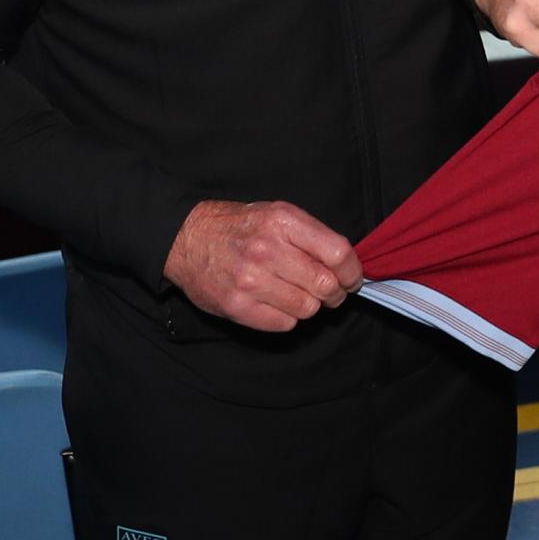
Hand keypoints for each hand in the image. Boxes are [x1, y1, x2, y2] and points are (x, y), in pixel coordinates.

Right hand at [163, 199, 364, 333]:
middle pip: (325, 285)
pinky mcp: (237, 306)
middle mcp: (267, 250)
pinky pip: (284, 324)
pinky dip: (287, 318)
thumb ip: (312, 237)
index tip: (352, 278)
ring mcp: (250, 281)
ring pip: (307, 308)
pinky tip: (276, 303)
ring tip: (296, 294)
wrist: (186, 238)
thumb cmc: (238, 227)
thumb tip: (346, 267)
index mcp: (282, 222)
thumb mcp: (277, 214)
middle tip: (329, 292)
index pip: (337, 253)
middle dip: (335, 293)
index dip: (352, 271)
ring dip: (309, 305)